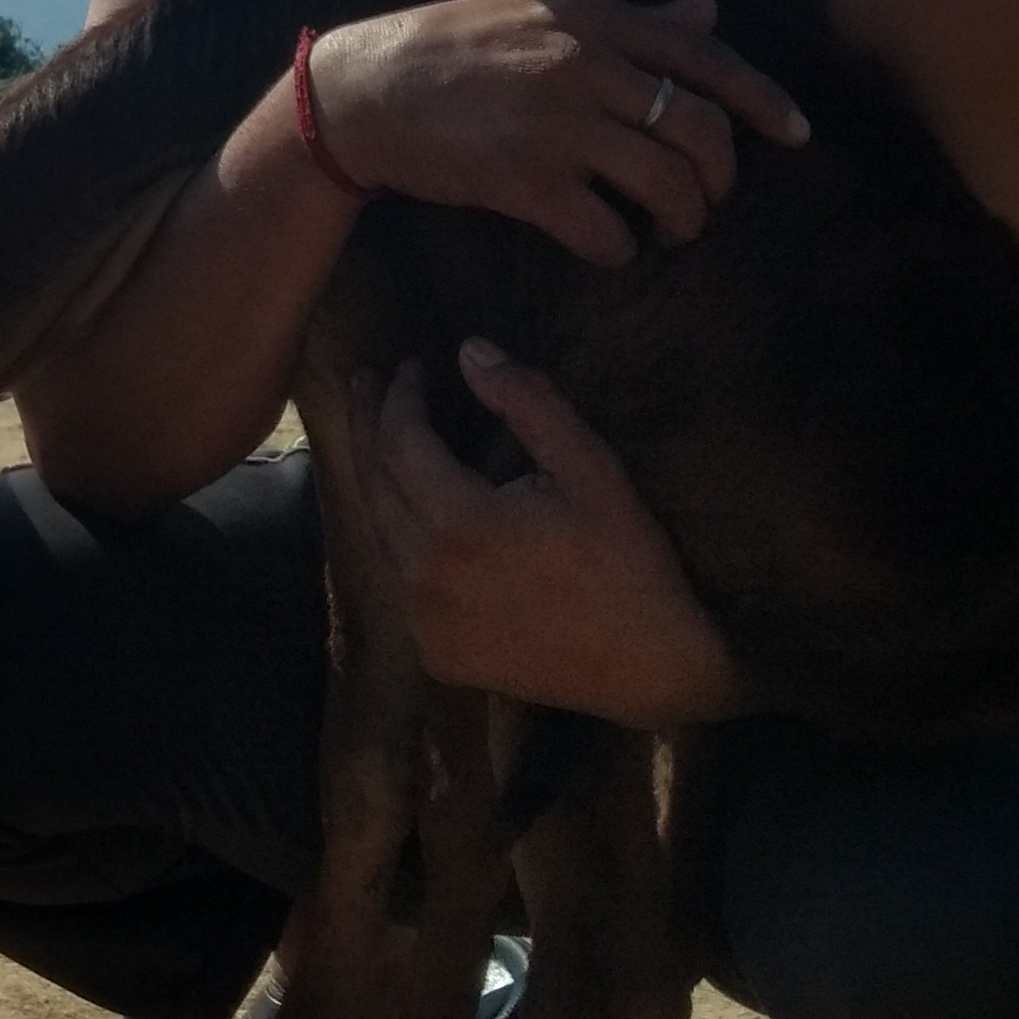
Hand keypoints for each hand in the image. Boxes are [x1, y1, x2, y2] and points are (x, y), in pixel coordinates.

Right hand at [304, 0, 805, 265]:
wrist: (361, 93)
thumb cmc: (449, 49)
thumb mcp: (541, 12)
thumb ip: (631, 20)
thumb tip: (710, 10)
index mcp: (592, 16)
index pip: (708, 58)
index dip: (765, 101)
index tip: (797, 135)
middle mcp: (583, 63)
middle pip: (701, 131)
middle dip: (718, 179)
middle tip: (705, 202)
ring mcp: (556, 124)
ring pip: (667, 185)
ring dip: (681, 221)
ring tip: (666, 232)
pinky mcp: (525, 181)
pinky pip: (607, 232)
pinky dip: (619, 251)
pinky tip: (606, 249)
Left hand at [373, 340, 744, 727]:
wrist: (650, 667)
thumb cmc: (627, 560)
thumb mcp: (590, 468)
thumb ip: (527, 402)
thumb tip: (468, 351)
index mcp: (458, 525)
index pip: (399, 442)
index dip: (399, 397)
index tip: (411, 365)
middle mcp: (425, 576)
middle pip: (374, 485)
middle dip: (369, 426)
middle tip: (368, 383)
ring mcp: (424, 622)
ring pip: (380, 534)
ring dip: (377, 481)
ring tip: (379, 437)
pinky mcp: (436, 654)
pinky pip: (402, 583)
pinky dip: (399, 539)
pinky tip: (411, 514)